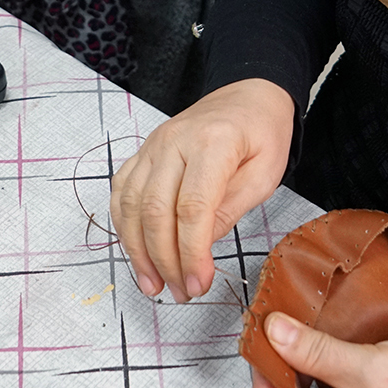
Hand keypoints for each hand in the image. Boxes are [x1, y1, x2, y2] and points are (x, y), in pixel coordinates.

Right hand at [111, 77, 293, 301]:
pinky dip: (124, 226)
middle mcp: (175, 141)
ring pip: (131, 205)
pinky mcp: (143, 152)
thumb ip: (230, 209)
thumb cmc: (262, 134)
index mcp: (213, 143)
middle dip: (165, 260)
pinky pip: (122, 191)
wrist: (248, 96)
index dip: (191, 252)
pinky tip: (136, 251)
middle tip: (181, 292)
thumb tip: (199, 247)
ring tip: (154, 284)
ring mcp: (154, 145)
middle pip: (156, 210)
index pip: (192, 207)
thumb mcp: (265, 175)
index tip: (199, 283)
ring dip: (138, 251)